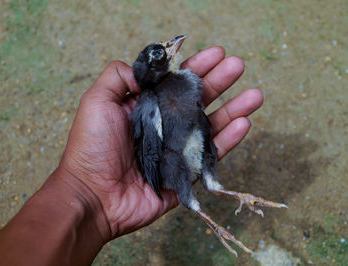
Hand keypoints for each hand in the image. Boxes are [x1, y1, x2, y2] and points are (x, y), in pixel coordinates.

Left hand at [59, 47, 263, 239]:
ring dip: (234, 109)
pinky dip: (229, 140)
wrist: (93, 195)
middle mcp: (163, 125)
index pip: (175, 82)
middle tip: (238, 65)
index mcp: (145, 107)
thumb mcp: (97, 101)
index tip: (215, 53)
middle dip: (219, 81)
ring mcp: (176, 149)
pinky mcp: (185, 173)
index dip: (195, 67)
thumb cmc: (92, 147)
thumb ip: (119, 76)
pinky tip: (244, 123)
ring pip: (211, 125)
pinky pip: (211, 154)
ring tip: (255, 95)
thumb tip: (149, 69)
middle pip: (197, 100)